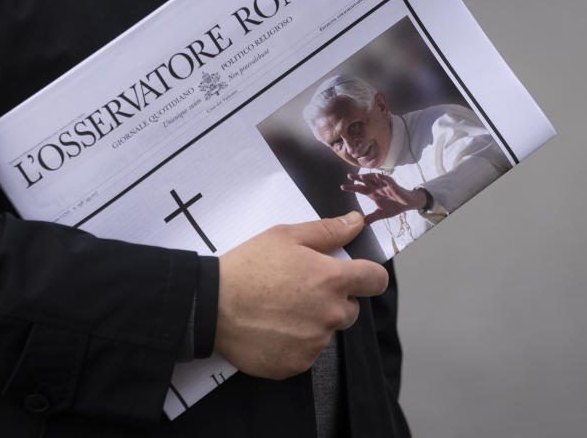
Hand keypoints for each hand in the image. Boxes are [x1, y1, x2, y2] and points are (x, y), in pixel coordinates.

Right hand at [215, 212, 388, 379]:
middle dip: (333, 299)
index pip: (376, 280)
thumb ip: (327, 231)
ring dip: (312, 322)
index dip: (368, 275)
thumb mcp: (286, 236)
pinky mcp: (296, 364)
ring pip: (326, 331)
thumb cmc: (247, 266)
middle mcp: (330, 314)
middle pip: (351, 309)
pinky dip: (294, 343)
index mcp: (332, 280)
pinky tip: (271, 328)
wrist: (211, 305)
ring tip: (279, 309)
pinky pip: (306, 352)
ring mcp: (314, 343)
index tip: (356, 275)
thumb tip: (356, 222)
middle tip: (300, 290)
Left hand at [340, 173, 424, 223]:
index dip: (352, 188)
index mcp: (373, 194)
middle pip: (365, 182)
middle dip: (357, 179)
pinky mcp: (393, 185)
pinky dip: (382, 178)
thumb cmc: (395, 206)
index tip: (342, 187)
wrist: (408, 204)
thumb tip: (363, 223)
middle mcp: (377, 188)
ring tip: (360, 177)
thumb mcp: (381, 214)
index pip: (360, 189)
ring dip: (368, 177)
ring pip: (375, 179)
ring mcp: (385, 185)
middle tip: (349, 176)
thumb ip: (372, 217)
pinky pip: (387, 180)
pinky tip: (378, 176)